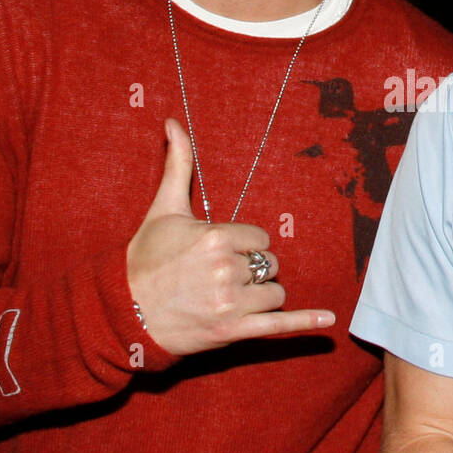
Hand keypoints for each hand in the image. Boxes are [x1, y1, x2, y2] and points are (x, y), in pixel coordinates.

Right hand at [126, 118, 333, 354]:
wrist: (123, 310)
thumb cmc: (144, 258)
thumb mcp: (163, 210)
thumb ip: (178, 165)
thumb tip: (174, 122)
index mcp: (215, 237)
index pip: (260, 238)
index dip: (245, 245)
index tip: (221, 251)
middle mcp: (226, 269)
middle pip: (269, 264)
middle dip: (252, 269)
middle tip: (220, 275)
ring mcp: (230, 303)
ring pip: (275, 292)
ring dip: (261, 294)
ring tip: (230, 295)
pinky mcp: (232, 330)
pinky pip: (278, 326)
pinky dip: (305, 322)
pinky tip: (328, 318)